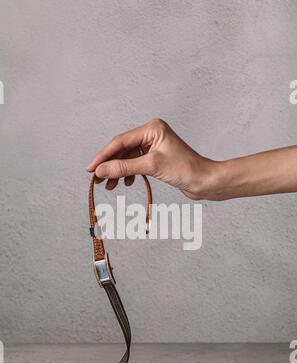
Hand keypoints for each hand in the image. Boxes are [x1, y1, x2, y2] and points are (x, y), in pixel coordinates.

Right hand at [86, 118, 220, 199]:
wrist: (205, 181)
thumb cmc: (185, 169)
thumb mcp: (151, 166)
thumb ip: (124, 167)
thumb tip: (101, 171)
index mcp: (152, 128)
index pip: (120, 141)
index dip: (103, 156)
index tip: (90, 169)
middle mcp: (152, 133)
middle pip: (122, 149)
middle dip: (109, 165)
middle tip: (96, 180)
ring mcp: (154, 145)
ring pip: (128, 157)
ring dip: (118, 171)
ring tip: (109, 186)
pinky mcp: (157, 157)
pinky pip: (136, 163)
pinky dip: (129, 173)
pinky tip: (127, 183)